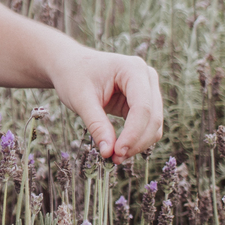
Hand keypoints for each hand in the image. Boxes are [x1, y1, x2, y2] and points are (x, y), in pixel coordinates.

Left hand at [47, 45, 162, 161]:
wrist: (70, 65)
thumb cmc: (73, 76)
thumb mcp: (81, 100)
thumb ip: (97, 125)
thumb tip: (109, 152)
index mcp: (133, 69)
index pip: (143, 107)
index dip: (133, 134)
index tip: (117, 153)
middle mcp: (147, 77)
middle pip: (153, 118)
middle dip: (136, 142)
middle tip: (114, 159)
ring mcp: (148, 89)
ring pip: (154, 125)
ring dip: (137, 144)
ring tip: (114, 156)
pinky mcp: (144, 101)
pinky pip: (147, 126)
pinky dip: (135, 140)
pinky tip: (118, 149)